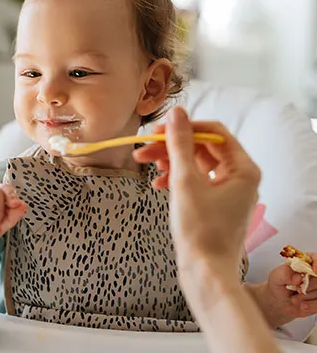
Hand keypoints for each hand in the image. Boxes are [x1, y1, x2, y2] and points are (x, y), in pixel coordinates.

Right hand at [133, 107, 260, 268]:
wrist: (205, 273)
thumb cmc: (200, 231)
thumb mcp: (185, 182)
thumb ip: (179, 145)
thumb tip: (176, 113)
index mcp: (243, 169)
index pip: (214, 132)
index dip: (184, 127)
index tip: (157, 130)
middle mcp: (240, 177)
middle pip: (203, 148)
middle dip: (171, 147)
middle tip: (143, 148)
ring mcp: (228, 192)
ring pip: (196, 164)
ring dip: (170, 162)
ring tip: (144, 165)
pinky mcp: (216, 205)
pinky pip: (195, 181)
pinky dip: (176, 179)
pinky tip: (158, 185)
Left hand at [254, 255, 316, 326]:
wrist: (280, 302)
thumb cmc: (279, 285)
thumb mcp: (276, 277)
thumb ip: (284, 273)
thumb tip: (297, 277)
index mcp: (306, 262)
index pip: (316, 258)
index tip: (314, 271)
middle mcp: (316, 273)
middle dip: (309, 285)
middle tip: (297, 289)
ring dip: (306, 296)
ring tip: (295, 297)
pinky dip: (311, 305)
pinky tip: (302, 305)